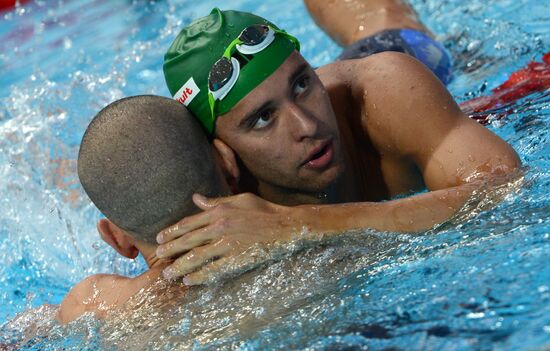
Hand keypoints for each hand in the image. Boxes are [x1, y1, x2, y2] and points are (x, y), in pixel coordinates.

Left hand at [155, 193, 308, 284]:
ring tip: (168, 274)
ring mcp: (228, 244)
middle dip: (170, 249)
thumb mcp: (240, 200)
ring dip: (179, 266)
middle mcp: (220, 226)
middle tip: (157, 257)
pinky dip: (200, 276)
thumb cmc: (265, 211)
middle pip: (188, 240)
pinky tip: (189, 281)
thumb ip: (216, 201)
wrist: (286, 226)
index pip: (188, 223)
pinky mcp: (237, 258)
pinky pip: (214, 270)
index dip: (172, 231)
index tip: (159, 238)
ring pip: (196, 257)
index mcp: (219, 211)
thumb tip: (196, 198)